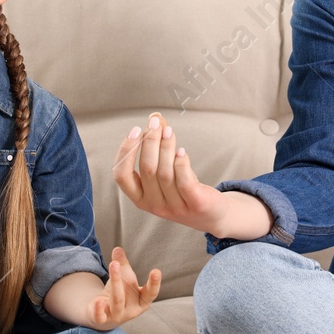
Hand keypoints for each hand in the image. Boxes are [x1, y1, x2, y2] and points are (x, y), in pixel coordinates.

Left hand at [84, 246, 161, 329]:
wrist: (106, 317)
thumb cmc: (120, 295)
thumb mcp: (123, 281)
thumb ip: (122, 265)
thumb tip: (117, 249)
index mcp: (142, 301)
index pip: (150, 293)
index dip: (154, 283)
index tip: (156, 271)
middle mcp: (132, 310)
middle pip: (130, 293)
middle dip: (124, 278)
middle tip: (117, 263)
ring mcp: (117, 316)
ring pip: (117, 300)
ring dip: (115, 282)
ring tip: (112, 265)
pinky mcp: (103, 320)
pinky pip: (101, 316)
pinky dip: (99, 309)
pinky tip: (98, 300)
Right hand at [114, 111, 231, 234]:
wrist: (211, 215)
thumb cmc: (184, 189)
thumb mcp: (167, 170)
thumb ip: (158, 145)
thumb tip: (155, 117)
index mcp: (140, 198)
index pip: (122, 175)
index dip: (126, 151)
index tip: (135, 130)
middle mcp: (154, 205)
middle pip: (147, 169)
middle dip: (149, 142)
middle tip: (155, 123)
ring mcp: (174, 207)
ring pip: (165, 173)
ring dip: (166, 148)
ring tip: (169, 131)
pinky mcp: (195, 205)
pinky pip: (184, 182)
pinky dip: (181, 164)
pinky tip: (181, 151)